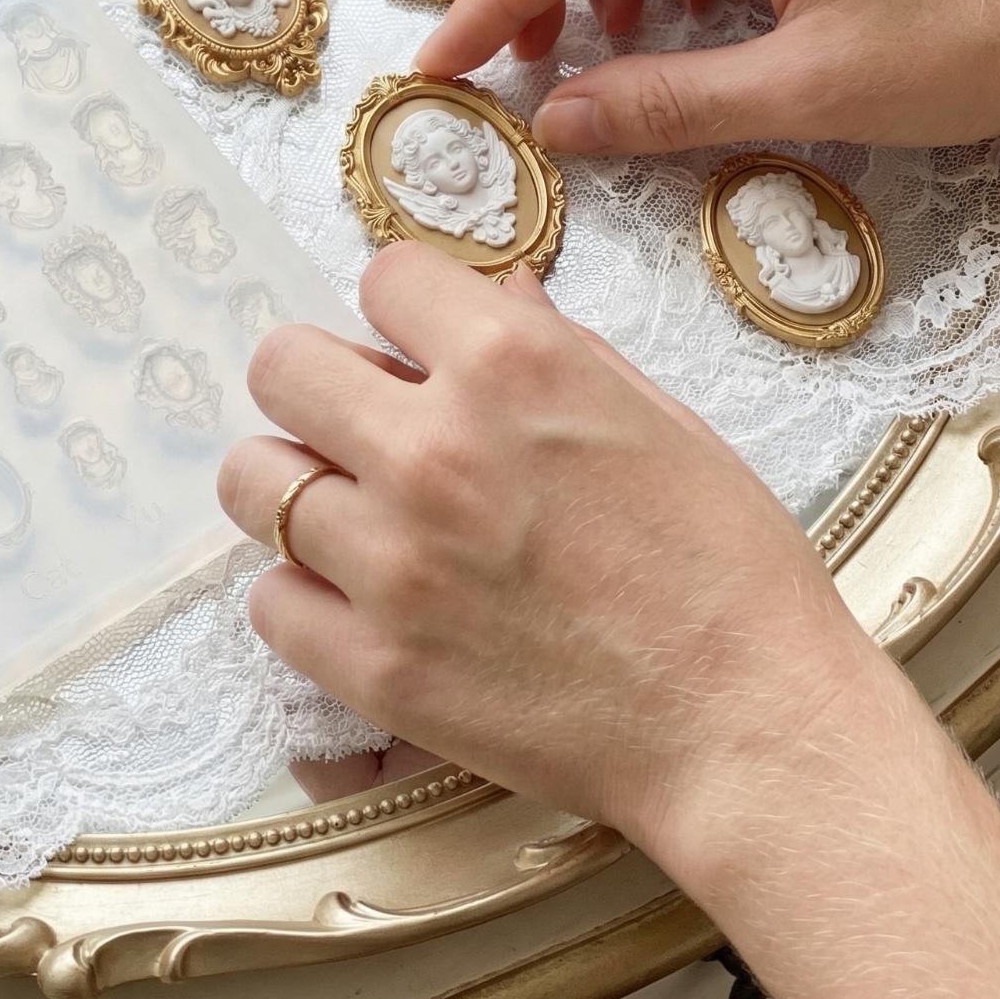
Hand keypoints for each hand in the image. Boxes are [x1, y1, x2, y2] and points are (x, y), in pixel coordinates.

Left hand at [217, 241, 872, 861]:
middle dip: (320, 384)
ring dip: (297, 486)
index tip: (418, 347)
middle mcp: (433, 448)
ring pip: (253, 481)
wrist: (746, 723)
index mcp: (511, 364)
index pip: (382, 275)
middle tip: (360, 425)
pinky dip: (304, 596)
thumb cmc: (723, 562)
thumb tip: (496, 292)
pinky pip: (268, 601)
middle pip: (282, 366)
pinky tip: (361, 601)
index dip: (405, 310)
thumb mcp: (658, 416)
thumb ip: (555, 345)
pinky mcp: (374, 666)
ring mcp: (393, 562)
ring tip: (352, 514)